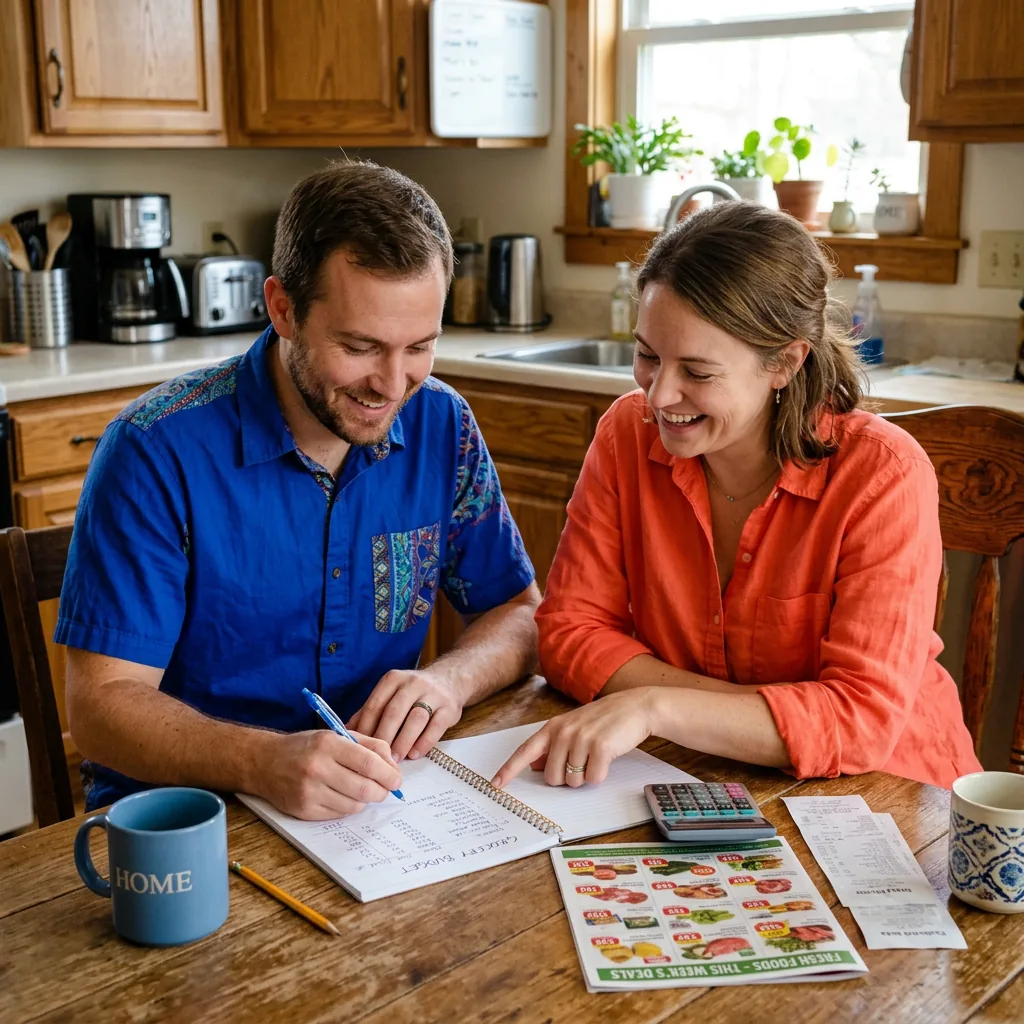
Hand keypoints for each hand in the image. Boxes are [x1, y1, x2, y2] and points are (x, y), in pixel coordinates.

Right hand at [257, 729, 402, 820]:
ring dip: (365, 800)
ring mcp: (309, 792)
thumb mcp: (336, 735)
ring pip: (354, 805)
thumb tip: (393, 765)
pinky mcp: (304, 810)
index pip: (368, 763)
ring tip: (362, 789)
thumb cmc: (307, 747)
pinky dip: (348, 807)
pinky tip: (344, 796)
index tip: (397, 779)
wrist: (265, 762)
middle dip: (382, 791)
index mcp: (328, 744)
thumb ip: (368, 745)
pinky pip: (339, 814)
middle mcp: (317, 768)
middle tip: (386, 788)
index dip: (388, 774)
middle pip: (364, 789)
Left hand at [348, 668, 463, 761]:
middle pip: (394, 712)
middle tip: (377, 759)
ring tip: (395, 760)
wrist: (449, 680)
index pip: (375, 705)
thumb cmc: (412, 694)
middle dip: (384, 737)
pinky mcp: (449, 707)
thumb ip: (370, 711)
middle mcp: (413, 683)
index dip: (365, 728)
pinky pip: (436, 726)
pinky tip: (415, 754)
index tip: (359, 749)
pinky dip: (424, 742)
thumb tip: (345, 733)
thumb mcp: (391, 694)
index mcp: (393, 680)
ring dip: (403, 741)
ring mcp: (433, 694)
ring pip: (416, 718)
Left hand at [492, 689, 658, 788]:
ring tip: (596, 757)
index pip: (526, 751)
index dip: (510, 769)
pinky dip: (600, 775)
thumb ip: (553, 745)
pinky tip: (607, 759)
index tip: (496, 784)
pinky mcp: (600, 747)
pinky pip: (593, 779)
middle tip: (582, 762)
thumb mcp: (574, 727)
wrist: (635, 707)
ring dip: (585, 777)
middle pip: (551, 777)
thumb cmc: (604, 720)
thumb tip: (534, 766)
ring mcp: (581, 738)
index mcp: (553, 727)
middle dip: (566, 778)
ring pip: (572, 781)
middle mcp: (564, 732)